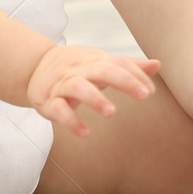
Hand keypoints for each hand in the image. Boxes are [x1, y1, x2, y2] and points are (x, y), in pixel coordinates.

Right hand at [27, 45, 160, 136]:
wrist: (34, 66)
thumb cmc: (77, 67)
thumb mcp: (101, 62)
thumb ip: (128, 65)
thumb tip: (158, 64)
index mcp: (95, 60)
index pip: (119, 63)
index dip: (136, 75)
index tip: (150, 91)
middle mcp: (80, 69)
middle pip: (103, 70)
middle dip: (124, 81)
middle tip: (144, 95)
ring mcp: (63, 84)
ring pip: (78, 87)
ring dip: (95, 98)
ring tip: (111, 112)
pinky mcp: (48, 101)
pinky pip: (59, 109)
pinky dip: (70, 121)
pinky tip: (85, 133)